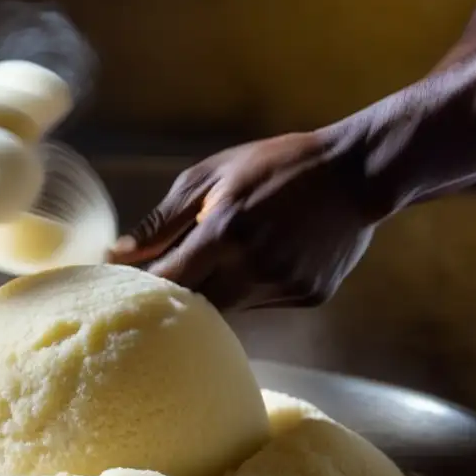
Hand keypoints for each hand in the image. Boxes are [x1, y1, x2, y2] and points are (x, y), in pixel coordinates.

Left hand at [106, 131, 378, 309]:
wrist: (357, 173)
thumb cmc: (277, 165)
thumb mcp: (213, 175)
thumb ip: (163, 220)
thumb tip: (118, 255)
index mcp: (226, 232)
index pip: (166, 281)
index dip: (143, 285)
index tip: (127, 283)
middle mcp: (255, 268)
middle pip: (195, 306)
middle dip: (178, 295)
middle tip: (172, 274)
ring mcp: (284, 287)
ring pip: (228, 309)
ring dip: (216, 290)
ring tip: (228, 255)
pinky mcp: (307, 297)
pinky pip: (262, 304)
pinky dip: (251, 288)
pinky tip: (267, 257)